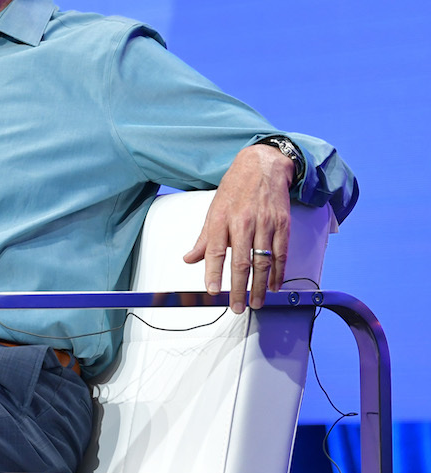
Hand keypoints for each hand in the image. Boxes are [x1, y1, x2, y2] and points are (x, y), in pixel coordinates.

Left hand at [184, 144, 293, 312]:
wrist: (262, 165)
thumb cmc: (235, 188)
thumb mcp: (213, 209)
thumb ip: (204, 238)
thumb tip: (189, 259)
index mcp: (221, 219)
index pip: (215, 251)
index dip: (213, 273)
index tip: (212, 290)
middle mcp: (242, 222)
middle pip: (241, 261)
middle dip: (239, 288)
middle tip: (237, 306)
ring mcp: (264, 223)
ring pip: (262, 261)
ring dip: (259, 286)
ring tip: (256, 302)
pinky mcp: (282, 224)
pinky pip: (281, 253)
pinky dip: (278, 272)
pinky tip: (274, 286)